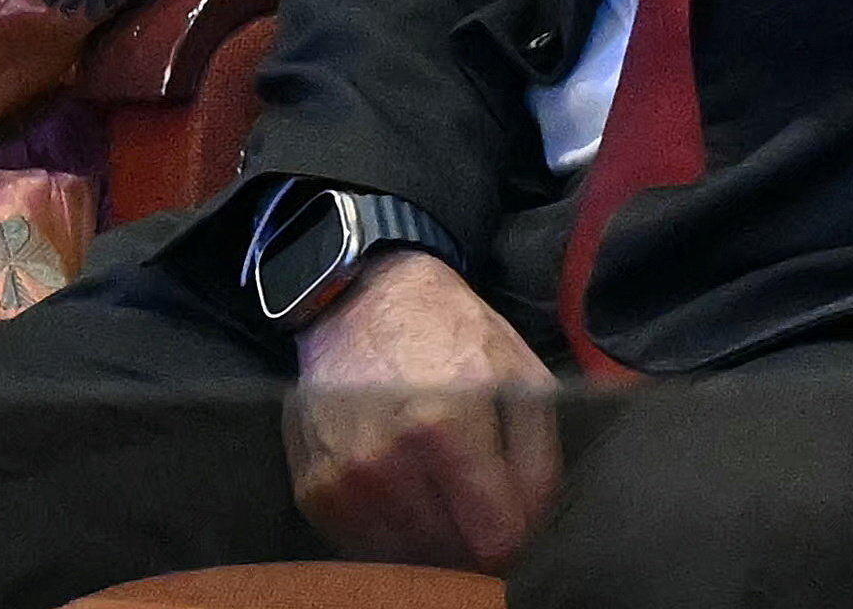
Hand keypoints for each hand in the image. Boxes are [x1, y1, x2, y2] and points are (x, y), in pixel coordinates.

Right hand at [283, 250, 559, 570]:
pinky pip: (364, 543)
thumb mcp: (518, 372)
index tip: (508, 506)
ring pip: (408, 555)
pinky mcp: (314, 486)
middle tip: (467, 484)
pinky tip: (395, 481)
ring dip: (427, 529)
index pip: (495, 538)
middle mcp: (385, 457)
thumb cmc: (448, 332)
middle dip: (469, 527)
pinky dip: (386, 525)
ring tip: (429, 478)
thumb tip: (528, 526)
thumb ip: (538, 459)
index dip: (512, 528)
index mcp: (444, 424)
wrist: (361, 298)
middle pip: (453, 552)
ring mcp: (343, 475)